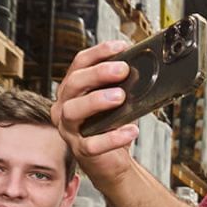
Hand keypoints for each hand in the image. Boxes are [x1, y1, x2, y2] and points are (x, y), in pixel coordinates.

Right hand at [50, 40, 145, 183]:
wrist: (111, 160)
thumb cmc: (111, 125)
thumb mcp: (117, 101)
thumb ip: (123, 85)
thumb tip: (142, 69)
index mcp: (72, 90)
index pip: (79, 64)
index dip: (99, 52)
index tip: (120, 46)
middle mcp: (64, 106)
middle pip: (74, 84)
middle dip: (98, 73)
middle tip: (122, 70)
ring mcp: (69, 129)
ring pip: (74, 111)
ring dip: (97, 100)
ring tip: (121, 96)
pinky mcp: (80, 150)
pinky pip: (92, 144)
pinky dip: (112, 137)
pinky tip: (131, 131)